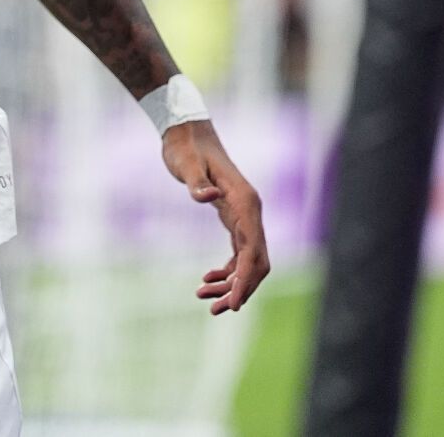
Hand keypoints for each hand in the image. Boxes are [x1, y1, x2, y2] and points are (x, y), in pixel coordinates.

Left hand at [163, 120, 268, 314]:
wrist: (186, 132)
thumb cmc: (186, 147)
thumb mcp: (188, 164)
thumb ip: (197, 183)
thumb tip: (207, 198)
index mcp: (245, 202)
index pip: (253, 250)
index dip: (245, 280)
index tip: (233, 305)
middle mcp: (251, 211)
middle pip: (257, 261)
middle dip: (241, 289)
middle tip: (216, 311)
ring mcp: (244, 215)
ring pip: (248, 260)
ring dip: (231, 284)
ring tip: (203, 299)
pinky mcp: (233, 217)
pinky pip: (238, 252)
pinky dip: (227, 271)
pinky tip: (207, 281)